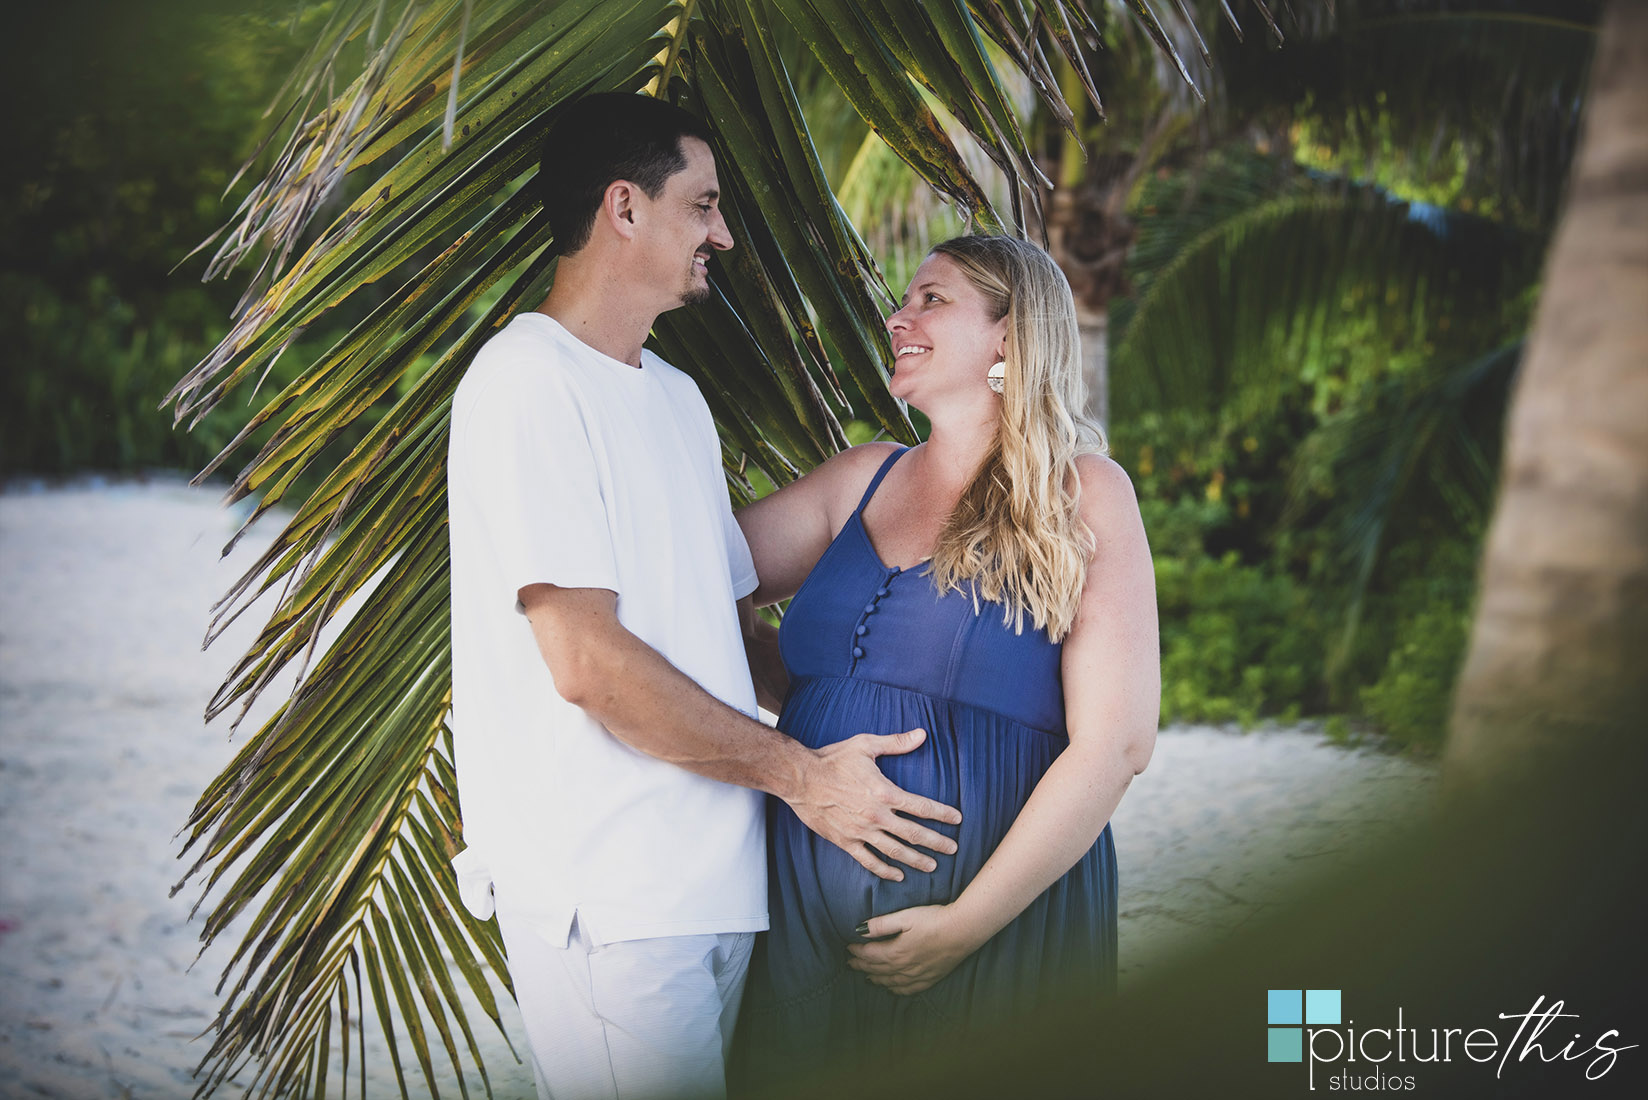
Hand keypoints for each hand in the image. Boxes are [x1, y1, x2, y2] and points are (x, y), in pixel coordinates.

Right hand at [785, 728, 961, 880]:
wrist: (800, 778)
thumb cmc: (833, 759)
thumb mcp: (865, 745)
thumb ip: (896, 742)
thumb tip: (921, 734)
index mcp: (884, 792)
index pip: (922, 806)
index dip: (943, 814)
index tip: (957, 819)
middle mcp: (876, 815)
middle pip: (914, 833)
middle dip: (937, 843)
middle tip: (953, 849)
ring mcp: (861, 831)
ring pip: (895, 851)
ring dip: (916, 860)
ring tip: (933, 867)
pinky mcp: (846, 841)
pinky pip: (869, 861)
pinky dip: (885, 870)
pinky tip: (898, 875)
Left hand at [847, 904, 979, 994]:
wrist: (963, 930)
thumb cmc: (934, 919)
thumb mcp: (905, 917)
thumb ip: (881, 925)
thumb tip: (860, 930)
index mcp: (896, 952)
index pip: (869, 954)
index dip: (856, 951)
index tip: (847, 948)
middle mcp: (904, 968)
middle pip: (877, 969)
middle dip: (862, 966)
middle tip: (850, 964)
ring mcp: (918, 975)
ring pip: (891, 981)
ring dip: (876, 979)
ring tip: (866, 977)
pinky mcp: (930, 977)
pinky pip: (908, 989)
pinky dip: (896, 990)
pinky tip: (892, 989)